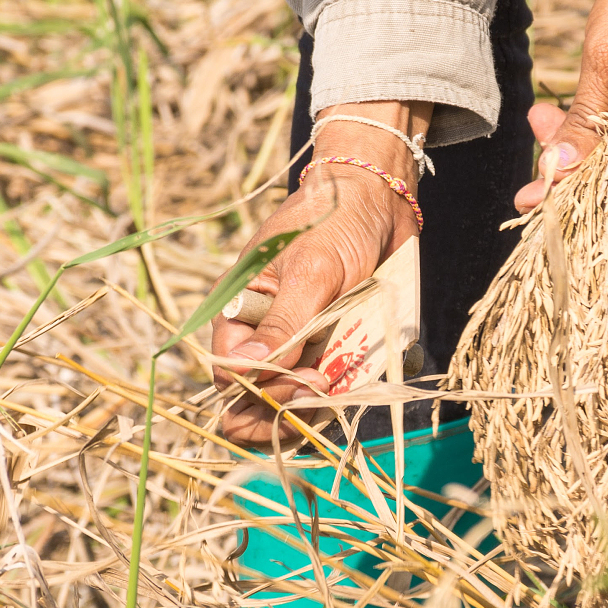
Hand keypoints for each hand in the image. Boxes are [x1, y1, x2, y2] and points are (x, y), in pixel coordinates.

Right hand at [211, 101, 428, 443]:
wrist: (378, 199)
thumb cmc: (334, 221)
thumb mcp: (310, 269)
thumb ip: (283, 322)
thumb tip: (245, 370)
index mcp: (238, 310)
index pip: (230, 374)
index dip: (260, 388)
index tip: (305, 378)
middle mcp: (261, 334)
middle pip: (250, 399)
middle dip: (280, 406)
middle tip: (322, 386)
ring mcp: (294, 345)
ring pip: (285, 404)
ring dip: (309, 407)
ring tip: (338, 385)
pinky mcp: (324, 350)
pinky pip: (319, 392)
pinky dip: (333, 399)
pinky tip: (350, 385)